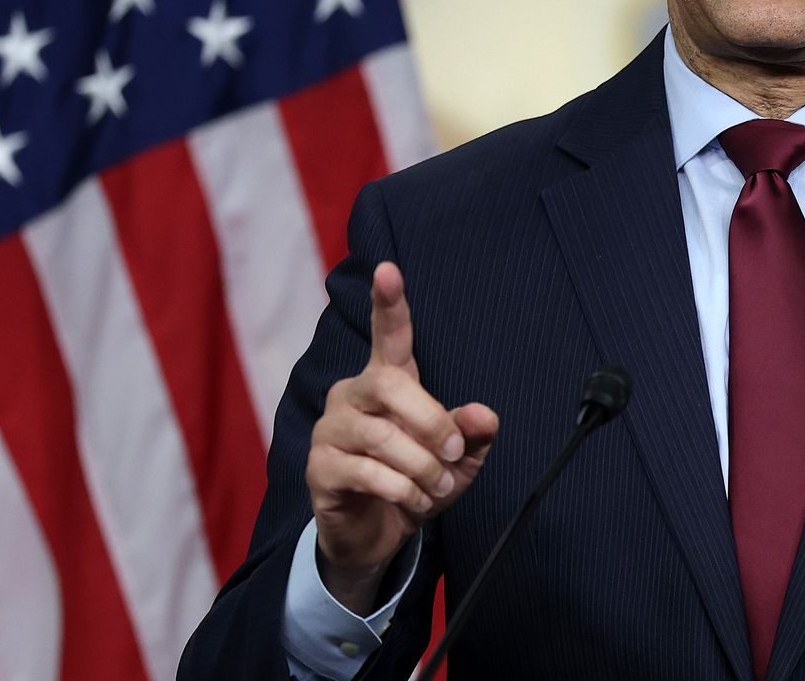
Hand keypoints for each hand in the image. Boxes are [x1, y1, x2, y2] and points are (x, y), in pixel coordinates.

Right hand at [306, 262, 497, 613]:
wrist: (376, 536)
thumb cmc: (417, 482)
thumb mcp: (457, 461)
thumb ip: (472, 435)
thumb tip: (486, 415)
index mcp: (387, 382)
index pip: (386, 335)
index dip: (388, 303)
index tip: (388, 269)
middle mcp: (352, 396)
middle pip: (388, 384)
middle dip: (431, 419)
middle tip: (454, 454)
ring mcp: (331, 431)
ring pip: (379, 435)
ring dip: (421, 466)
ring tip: (437, 487)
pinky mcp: (318, 469)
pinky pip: (365, 472)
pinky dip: (401, 490)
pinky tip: (415, 502)